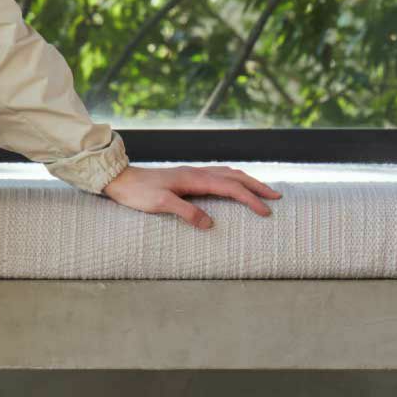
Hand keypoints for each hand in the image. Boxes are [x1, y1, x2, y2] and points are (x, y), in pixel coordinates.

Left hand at [100, 163, 282, 229]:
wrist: (120, 179)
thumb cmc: (138, 193)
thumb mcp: (160, 204)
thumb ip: (186, 212)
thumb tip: (210, 224)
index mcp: (195, 179)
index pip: (232, 188)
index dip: (251, 200)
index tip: (266, 212)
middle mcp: (197, 172)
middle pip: (235, 176)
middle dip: (257, 187)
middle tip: (276, 197)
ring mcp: (192, 173)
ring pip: (228, 173)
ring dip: (247, 181)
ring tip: (261, 190)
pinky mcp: (186, 177)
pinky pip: (217, 175)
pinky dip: (232, 179)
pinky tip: (232, 185)